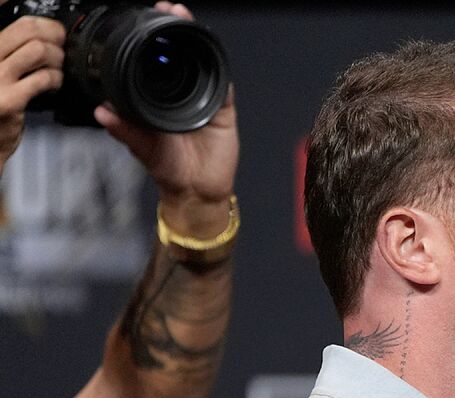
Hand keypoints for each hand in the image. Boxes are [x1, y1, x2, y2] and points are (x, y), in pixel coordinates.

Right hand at [0, 16, 64, 167]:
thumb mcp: (1, 73)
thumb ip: (15, 54)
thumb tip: (47, 38)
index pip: (19, 23)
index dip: (45, 25)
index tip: (57, 33)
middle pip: (28, 30)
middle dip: (54, 38)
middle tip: (63, 50)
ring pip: (38, 50)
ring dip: (57, 59)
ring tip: (57, 70)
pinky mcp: (9, 100)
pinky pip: (42, 78)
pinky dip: (56, 79)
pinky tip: (54, 85)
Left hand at [93, 3, 237, 238]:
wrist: (197, 191)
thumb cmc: (168, 169)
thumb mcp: (141, 147)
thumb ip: (124, 129)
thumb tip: (102, 112)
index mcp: (156, 99)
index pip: (152, 63)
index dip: (148, 40)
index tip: (142, 20)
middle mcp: (180, 94)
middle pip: (179, 55)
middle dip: (173, 29)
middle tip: (166, 8)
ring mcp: (203, 100)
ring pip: (201, 63)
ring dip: (195, 40)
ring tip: (184, 19)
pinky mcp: (222, 110)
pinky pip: (222, 84)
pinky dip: (217, 67)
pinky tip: (209, 50)